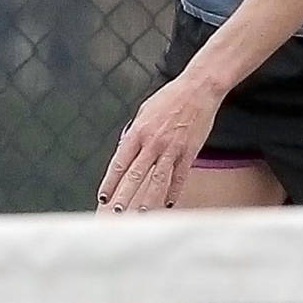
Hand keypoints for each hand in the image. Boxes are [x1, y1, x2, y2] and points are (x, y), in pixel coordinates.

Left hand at [97, 72, 222, 211]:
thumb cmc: (171, 97)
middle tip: (116, 213)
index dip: (110, 182)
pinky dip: (174, 191)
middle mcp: (153, 142)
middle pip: (135, 176)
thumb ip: (135, 133)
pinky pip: (179, 176)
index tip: (103, 196)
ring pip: (157, 180)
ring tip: (141, 214)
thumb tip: (126, 151)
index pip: (120, 163)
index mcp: (138, 132)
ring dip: (148, 199)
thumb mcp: (144, 111)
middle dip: (124, 196)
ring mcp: (172, 148)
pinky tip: (169, 203)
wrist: (198, 89)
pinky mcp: (189, 152)